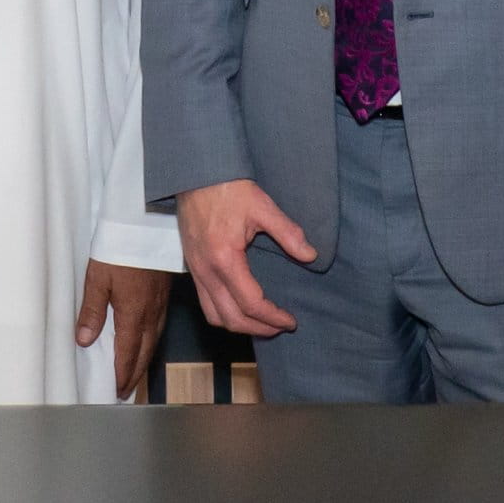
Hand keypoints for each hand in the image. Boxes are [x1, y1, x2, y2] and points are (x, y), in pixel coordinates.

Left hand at [75, 260, 174, 402]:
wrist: (146, 223)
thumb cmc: (119, 247)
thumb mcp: (98, 277)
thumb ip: (92, 311)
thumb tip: (84, 341)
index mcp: (133, 314)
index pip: (128, 354)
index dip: (122, 374)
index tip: (116, 391)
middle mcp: (151, 314)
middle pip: (144, 353)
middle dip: (134, 374)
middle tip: (125, 390)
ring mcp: (160, 304)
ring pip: (154, 341)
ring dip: (144, 360)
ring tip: (135, 373)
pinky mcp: (164, 293)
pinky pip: (159, 327)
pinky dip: (152, 342)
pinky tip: (147, 341)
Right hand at [176, 179, 311, 339]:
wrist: (196, 174)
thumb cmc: (227, 187)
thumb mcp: (262, 206)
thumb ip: (288, 233)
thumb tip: (310, 255)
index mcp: (224, 258)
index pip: (251, 303)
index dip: (272, 317)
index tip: (290, 320)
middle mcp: (206, 271)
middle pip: (231, 318)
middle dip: (259, 328)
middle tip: (281, 326)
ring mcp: (196, 271)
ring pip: (214, 315)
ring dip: (239, 325)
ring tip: (262, 322)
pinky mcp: (192, 267)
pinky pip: (205, 302)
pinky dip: (224, 313)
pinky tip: (241, 306)